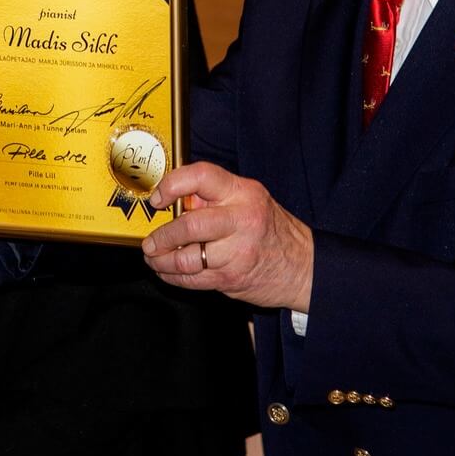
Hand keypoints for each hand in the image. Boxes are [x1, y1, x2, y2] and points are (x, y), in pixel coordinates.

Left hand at [142, 161, 315, 311]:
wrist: (304, 267)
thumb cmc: (273, 231)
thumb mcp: (250, 201)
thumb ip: (215, 198)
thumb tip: (175, 199)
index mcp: (243, 193)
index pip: (202, 176)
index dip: (173, 184)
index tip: (158, 197)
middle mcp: (242, 219)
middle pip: (190, 224)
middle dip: (163, 235)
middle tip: (150, 240)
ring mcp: (237, 252)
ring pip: (186, 258)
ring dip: (162, 260)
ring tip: (154, 257)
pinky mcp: (230, 278)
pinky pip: (192, 279)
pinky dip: (172, 277)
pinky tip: (167, 272)